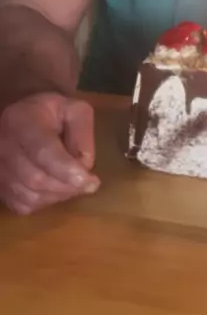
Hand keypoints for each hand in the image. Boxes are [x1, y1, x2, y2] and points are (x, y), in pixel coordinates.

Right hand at [0, 92, 99, 214]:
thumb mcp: (72, 109)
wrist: (19, 119)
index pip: (42, 152)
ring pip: (30, 196)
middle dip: (68, 186)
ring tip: (74, 184)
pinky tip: (55, 189)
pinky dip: (45, 202)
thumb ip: (82, 132)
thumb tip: (84, 163)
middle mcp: (3, 147)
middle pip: (36, 179)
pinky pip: (24, 205)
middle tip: (88, 183)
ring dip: (59, 195)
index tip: (91, 181)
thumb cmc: (49, 113)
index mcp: (22, 121)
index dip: (67, 170)